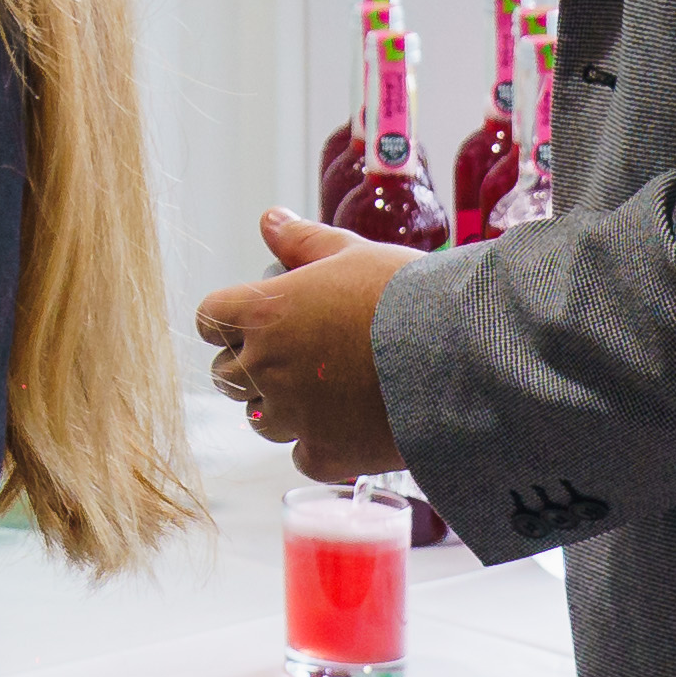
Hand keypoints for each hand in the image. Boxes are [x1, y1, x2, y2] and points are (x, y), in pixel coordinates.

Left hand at [195, 206, 418, 482]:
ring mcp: (293, 414)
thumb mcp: (353, 255)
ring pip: (258, 419)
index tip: (253, 323)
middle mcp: (265, 364)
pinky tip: (345, 429)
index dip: (230, 321)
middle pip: (227, 374)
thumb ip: (303, 240)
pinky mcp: (327, 453)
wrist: (464, 357)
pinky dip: (317, 447)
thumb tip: (270, 220)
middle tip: (291, 360)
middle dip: (250, 367)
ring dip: (279, 409)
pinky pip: (301, 456)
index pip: (210, 320)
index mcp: (261, 313)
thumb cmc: (408, 297)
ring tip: (321, 394)